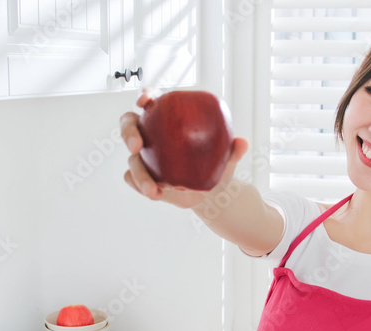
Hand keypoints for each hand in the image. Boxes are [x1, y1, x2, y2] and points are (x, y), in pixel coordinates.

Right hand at [120, 90, 249, 209]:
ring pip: (132, 160)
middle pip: (129, 125)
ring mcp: (144, 156)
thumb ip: (233, 150)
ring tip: (153, 190)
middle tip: (136, 147)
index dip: (145, 95)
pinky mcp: (141, 176)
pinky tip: (156, 194)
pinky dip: (141, 185)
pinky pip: (132, 179)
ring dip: (139, 174)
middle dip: (128, 133)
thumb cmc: (217, 167)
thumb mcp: (227, 159)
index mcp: (168, 118)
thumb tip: (242, 143)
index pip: (152, 100)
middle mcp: (151, 134)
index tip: (145, 101)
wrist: (210, 194)